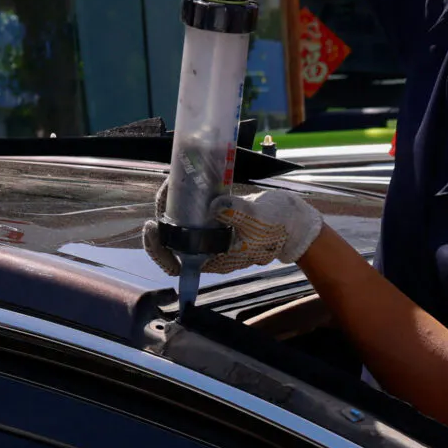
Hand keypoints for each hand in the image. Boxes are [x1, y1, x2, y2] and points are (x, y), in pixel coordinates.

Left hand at [142, 184, 324, 274]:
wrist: (295, 220)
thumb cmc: (279, 226)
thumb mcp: (260, 219)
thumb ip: (239, 213)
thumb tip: (215, 206)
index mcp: (214, 258)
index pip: (176, 264)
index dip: (159, 250)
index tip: (153, 228)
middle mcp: (208, 249)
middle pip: (173, 240)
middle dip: (163, 217)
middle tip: (165, 192)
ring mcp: (211, 234)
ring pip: (181, 224)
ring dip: (172, 206)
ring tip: (172, 184)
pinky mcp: (216, 219)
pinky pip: (192, 213)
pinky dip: (185, 199)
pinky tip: (184, 183)